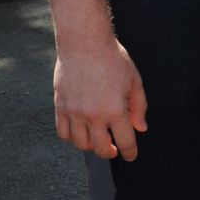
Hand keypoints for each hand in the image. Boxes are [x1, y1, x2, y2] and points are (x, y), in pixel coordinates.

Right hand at [54, 38, 147, 159]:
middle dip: (110, 152)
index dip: (130, 153)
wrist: (84, 43)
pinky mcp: (60, 106)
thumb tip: (140, 128)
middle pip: (101, 148)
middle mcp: (93, 115)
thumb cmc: (112, 59)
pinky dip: (72, 138)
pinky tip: (80, 133)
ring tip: (97, 140)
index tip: (131, 156)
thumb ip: (138, 107)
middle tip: (114, 149)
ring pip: (81, 144)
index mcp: (115, 110)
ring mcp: (74, 112)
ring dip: (91, 146)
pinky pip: (63, 133)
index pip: (125, 141)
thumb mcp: (134, 81)